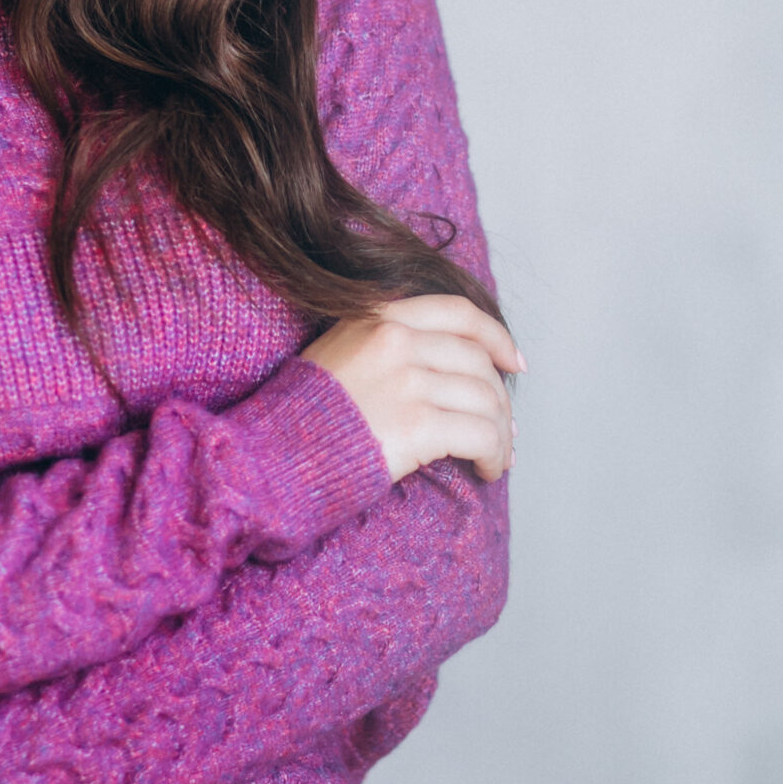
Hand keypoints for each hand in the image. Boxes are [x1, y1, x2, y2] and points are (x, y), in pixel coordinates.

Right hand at [302, 294, 522, 483]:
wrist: (268, 456)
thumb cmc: (300, 417)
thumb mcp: (337, 353)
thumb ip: (384, 343)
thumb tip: (443, 367)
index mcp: (378, 317)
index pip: (458, 313)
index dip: (495, 336)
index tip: (514, 361)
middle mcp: (396, 341)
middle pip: (477, 361)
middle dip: (500, 397)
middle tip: (506, 426)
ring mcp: (408, 381)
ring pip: (486, 399)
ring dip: (501, 432)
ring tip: (498, 455)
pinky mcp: (416, 425)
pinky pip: (481, 435)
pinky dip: (495, 455)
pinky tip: (489, 470)